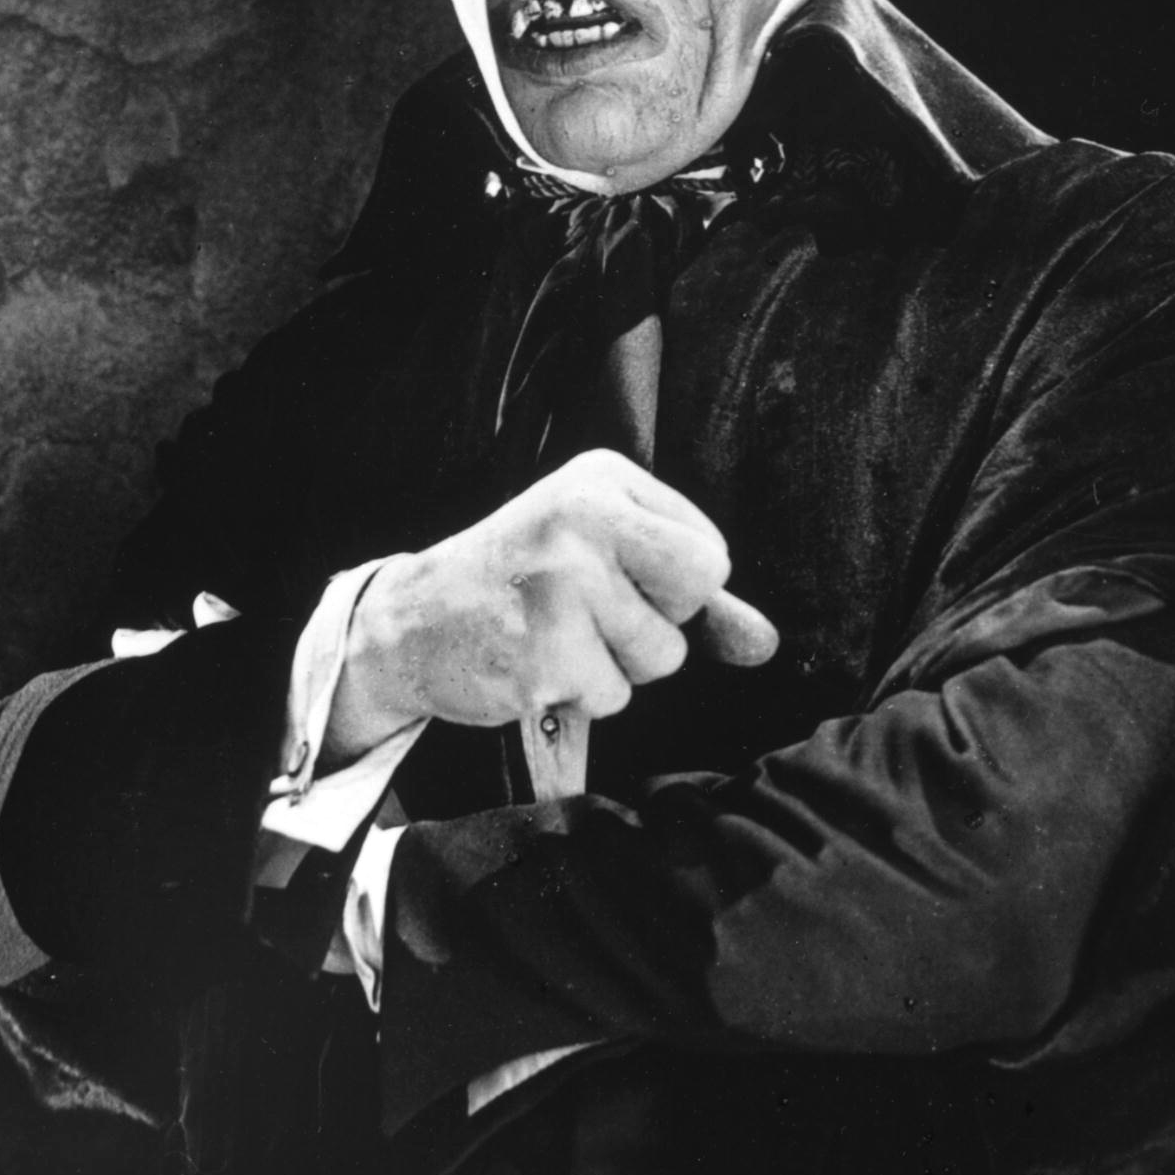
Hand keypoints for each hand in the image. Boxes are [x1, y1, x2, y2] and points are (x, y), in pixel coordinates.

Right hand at [326, 449, 779, 765]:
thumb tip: (765, 643)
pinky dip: (580, 694)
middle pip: (696, 591)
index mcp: (602, 479)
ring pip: (660, 656)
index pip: (708, 552)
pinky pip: (614, 695)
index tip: (614, 582)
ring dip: (615, 666)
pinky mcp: (545, 649)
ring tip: (555, 638)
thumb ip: (686, 593)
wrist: (409, 622)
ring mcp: (563, 584)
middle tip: (594, 614)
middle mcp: (584, 518)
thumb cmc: (516, 583)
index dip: (674, 588)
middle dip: (660, 622)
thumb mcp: (600, 556)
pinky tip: (534, 663)